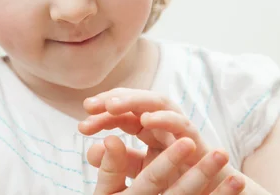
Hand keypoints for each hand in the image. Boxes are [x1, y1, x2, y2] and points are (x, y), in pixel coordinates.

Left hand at [79, 88, 237, 192]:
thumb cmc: (176, 180)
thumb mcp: (141, 173)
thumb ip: (118, 161)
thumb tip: (90, 150)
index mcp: (149, 129)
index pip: (123, 114)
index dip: (102, 115)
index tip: (82, 124)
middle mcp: (164, 123)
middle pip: (138, 100)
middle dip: (115, 99)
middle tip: (91, 106)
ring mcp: (180, 128)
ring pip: (159, 102)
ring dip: (136, 100)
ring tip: (112, 106)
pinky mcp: (197, 140)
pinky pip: (181, 123)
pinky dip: (165, 118)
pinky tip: (145, 120)